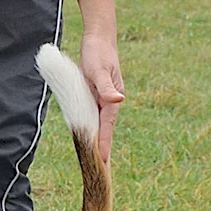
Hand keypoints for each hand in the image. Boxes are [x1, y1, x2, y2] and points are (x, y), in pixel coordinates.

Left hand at [76, 0, 123, 163]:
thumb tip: (118, 101)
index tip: (103, 162)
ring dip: (100, 142)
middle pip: (106, 130)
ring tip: (98, 163)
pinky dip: (95, 130)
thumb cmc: (98, 52)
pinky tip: (92, 140)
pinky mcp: (98, 97)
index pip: (107, 127)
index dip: (105, 145)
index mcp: (112, 99)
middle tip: (101, 172)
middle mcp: (110, 102)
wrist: (99, 38)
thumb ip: (107, 86)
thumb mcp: (99, 69)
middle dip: (104, 149)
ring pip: (101, 126)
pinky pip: (96, 118)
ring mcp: (104, 101)